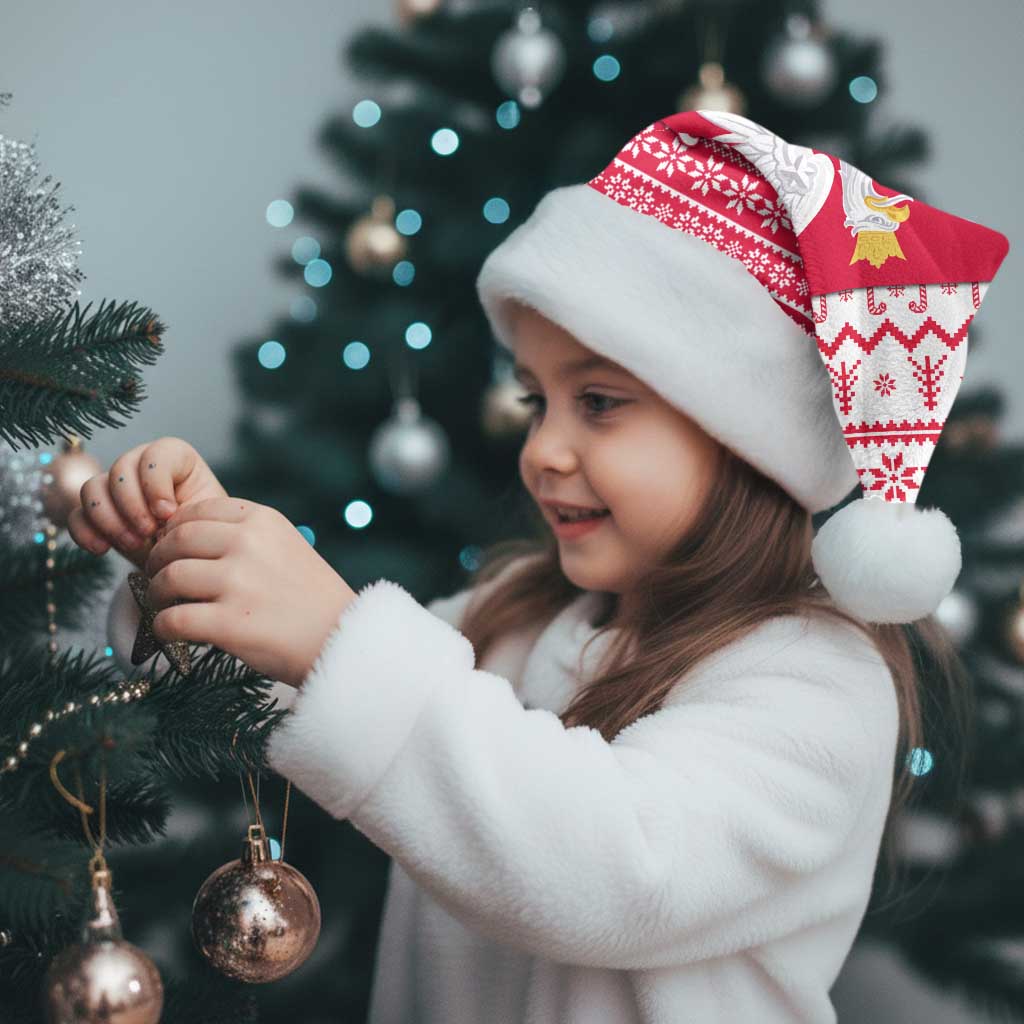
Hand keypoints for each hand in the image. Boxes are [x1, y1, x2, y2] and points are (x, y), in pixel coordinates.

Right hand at [67, 437, 227, 570]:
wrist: (188, 560)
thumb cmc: (203, 534)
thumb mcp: (206, 519)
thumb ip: (189, 510)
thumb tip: (163, 515)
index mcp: (176, 459)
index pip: (156, 454)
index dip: (156, 483)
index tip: (168, 513)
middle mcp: (141, 466)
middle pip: (120, 469)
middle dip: (132, 505)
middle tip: (148, 533)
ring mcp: (115, 488)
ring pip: (92, 488)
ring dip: (109, 519)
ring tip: (133, 544)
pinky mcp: (97, 514)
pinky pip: (76, 515)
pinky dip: (85, 532)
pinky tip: (102, 549)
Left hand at [142, 496, 357, 687]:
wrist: (343, 639)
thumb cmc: (312, 598)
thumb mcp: (287, 546)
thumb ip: (246, 536)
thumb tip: (185, 537)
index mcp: (263, 520)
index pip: (198, 511)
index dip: (175, 530)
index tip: (172, 547)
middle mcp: (248, 544)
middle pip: (176, 541)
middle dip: (158, 560)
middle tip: (157, 577)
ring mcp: (238, 583)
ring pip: (169, 578)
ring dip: (157, 594)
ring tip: (164, 605)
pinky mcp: (229, 623)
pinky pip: (172, 620)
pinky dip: (163, 627)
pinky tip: (170, 632)